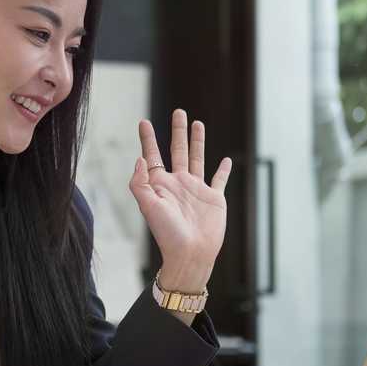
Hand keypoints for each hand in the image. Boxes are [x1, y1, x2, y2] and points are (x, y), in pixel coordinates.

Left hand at [131, 109, 230, 288]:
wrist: (190, 254)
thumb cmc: (167, 233)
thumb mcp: (148, 206)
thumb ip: (140, 182)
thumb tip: (140, 158)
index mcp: (161, 184)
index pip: (153, 155)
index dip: (147, 139)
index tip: (143, 122)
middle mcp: (178, 183)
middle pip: (178, 150)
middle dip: (177, 131)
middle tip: (178, 111)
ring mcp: (197, 189)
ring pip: (198, 158)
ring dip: (197, 141)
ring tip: (198, 123)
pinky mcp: (214, 198)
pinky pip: (219, 180)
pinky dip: (223, 170)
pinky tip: (226, 160)